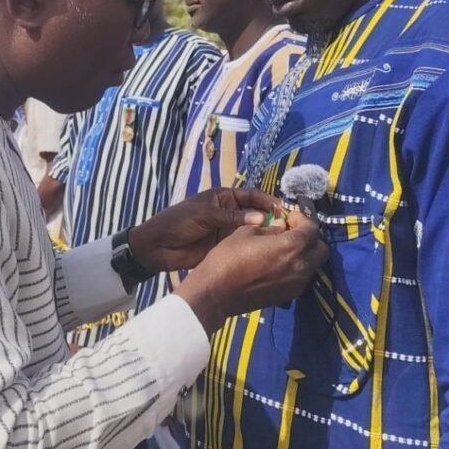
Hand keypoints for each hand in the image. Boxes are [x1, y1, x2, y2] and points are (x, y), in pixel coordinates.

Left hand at [128, 187, 280, 272]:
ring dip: (267, 234)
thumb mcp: (204, 215)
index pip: (252, 195)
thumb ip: (231, 217)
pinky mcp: (226, 247)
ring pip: (253, 230)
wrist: (158, 247)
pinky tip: (270, 252)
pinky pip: (245, 245)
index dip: (268, 201)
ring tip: (285, 240)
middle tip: (290, 228)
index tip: (285, 209)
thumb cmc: (178, 222)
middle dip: (272, 218)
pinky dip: (257, 248)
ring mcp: (229, 231)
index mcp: (223, 197)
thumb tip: (262, 218)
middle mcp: (230, 212)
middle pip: (256, 213)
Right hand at [175, 210, 327, 334]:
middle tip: (291, 232)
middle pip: (321, 249)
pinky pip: (302, 277)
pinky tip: (278, 264)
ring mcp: (297, 284)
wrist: (217, 293)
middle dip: (310, 237)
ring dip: (304, 253)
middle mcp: (302, 266)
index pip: (312, 228)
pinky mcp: (289, 295)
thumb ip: (270, 228)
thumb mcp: (246, 232)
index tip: (288, 217)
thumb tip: (281, 226)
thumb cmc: (229, 257)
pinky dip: (297, 267)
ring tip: (284, 248)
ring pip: (314, 265)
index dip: (302, 219)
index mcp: (292, 246)